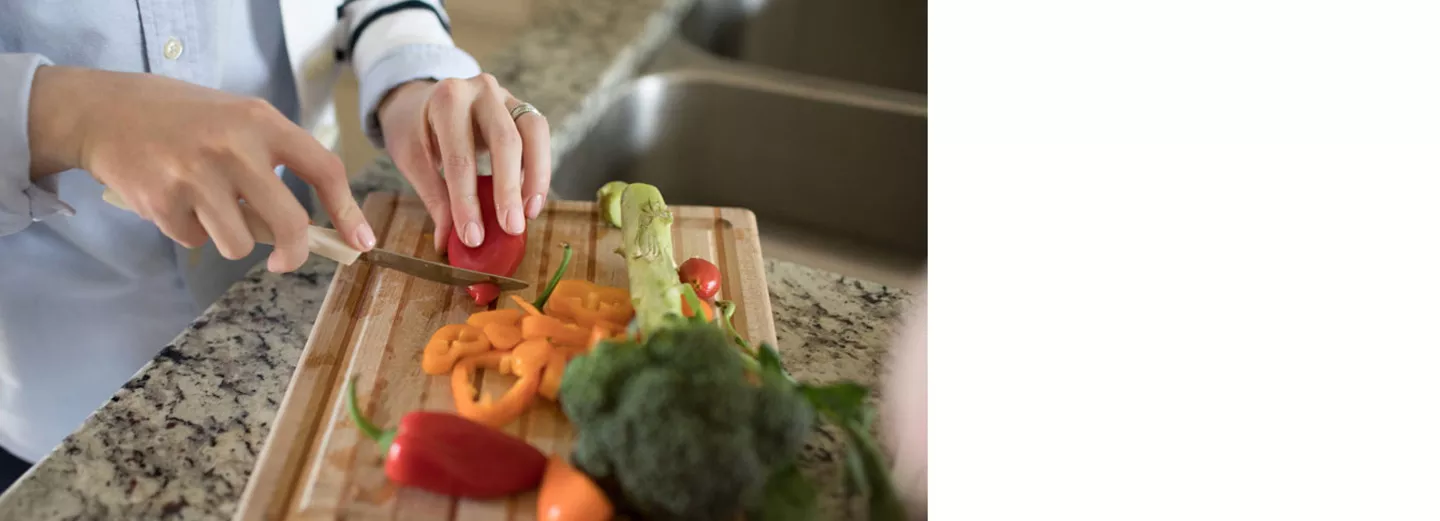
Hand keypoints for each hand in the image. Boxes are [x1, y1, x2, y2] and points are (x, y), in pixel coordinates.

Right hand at [27, 66, 375, 271]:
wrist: (106, 111)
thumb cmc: (185, 120)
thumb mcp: (238, 121)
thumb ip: (274, 163)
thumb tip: (309, 230)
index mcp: (262, 121)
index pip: (324, 169)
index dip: (347, 211)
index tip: (361, 242)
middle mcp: (234, 147)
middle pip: (289, 223)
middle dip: (294, 252)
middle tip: (286, 260)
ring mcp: (197, 175)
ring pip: (240, 243)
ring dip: (230, 238)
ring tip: (209, 208)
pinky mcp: (163, 201)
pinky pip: (196, 241)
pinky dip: (190, 230)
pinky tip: (174, 199)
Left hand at [376, 74, 551, 252]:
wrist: (420, 97)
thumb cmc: (414, 128)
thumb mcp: (412, 158)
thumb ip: (433, 196)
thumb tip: (448, 241)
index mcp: (447, 99)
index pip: (461, 156)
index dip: (467, 200)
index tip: (472, 236)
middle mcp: (481, 90)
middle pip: (505, 141)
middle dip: (508, 190)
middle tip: (510, 228)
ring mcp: (505, 95)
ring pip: (534, 132)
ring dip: (536, 177)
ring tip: (529, 213)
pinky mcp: (521, 106)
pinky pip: (539, 135)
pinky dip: (539, 168)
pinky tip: (531, 198)